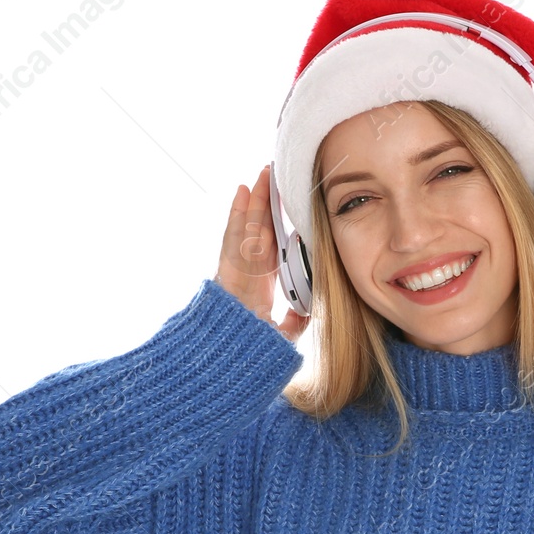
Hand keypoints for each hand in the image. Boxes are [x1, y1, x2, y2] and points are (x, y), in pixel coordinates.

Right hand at [215, 164, 308, 343]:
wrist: (227, 359)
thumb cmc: (249, 349)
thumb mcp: (280, 336)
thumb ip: (294, 323)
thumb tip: (308, 311)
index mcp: (260, 283)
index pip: (273, 245)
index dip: (280, 224)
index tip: (290, 205)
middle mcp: (248, 270)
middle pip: (261, 228)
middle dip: (269, 202)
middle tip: (279, 176)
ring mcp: (236, 266)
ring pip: (249, 224)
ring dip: (257, 198)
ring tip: (265, 173)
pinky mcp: (226, 266)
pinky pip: (233, 233)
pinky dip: (237, 211)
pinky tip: (243, 189)